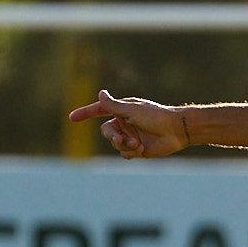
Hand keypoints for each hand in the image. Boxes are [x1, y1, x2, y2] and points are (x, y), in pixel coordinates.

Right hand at [67, 90, 189, 158]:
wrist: (175, 131)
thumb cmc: (155, 116)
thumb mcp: (131, 110)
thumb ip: (113, 105)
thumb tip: (101, 93)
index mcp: (122, 110)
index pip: (99, 110)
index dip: (85, 113)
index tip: (72, 118)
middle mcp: (124, 122)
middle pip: (106, 132)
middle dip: (113, 137)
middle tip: (121, 139)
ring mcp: (130, 135)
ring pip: (115, 144)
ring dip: (125, 145)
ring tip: (137, 144)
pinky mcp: (136, 148)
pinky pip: (124, 153)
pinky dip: (131, 151)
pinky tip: (142, 148)